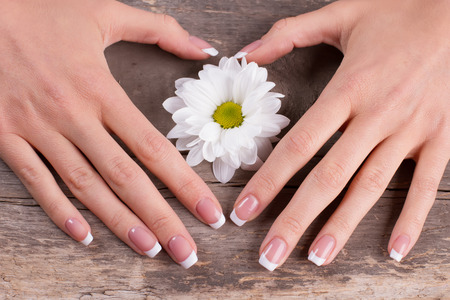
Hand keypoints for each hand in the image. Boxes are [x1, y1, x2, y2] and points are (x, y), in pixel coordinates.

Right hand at [0, 0, 222, 268]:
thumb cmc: (43, 11)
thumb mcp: (105, 12)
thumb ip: (160, 29)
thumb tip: (205, 49)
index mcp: (100, 89)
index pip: (152, 147)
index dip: (184, 184)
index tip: (209, 213)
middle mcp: (72, 116)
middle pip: (125, 178)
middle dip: (160, 218)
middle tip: (186, 252)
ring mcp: (36, 129)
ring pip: (84, 186)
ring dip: (119, 222)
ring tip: (150, 249)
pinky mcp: (4, 136)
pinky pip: (34, 181)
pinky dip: (57, 210)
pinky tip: (84, 236)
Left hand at [231, 0, 448, 269]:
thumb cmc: (398, 12)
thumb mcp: (340, 13)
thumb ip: (288, 34)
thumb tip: (242, 53)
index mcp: (349, 88)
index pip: (299, 145)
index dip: (268, 181)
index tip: (245, 211)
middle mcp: (377, 115)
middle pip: (329, 177)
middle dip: (296, 219)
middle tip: (270, 255)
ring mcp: (412, 129)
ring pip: (371, 186)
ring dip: (342, 226)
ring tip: (317, 257)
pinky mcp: (441, 137)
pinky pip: (427, 184)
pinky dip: (412, 218)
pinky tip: (395, 250)